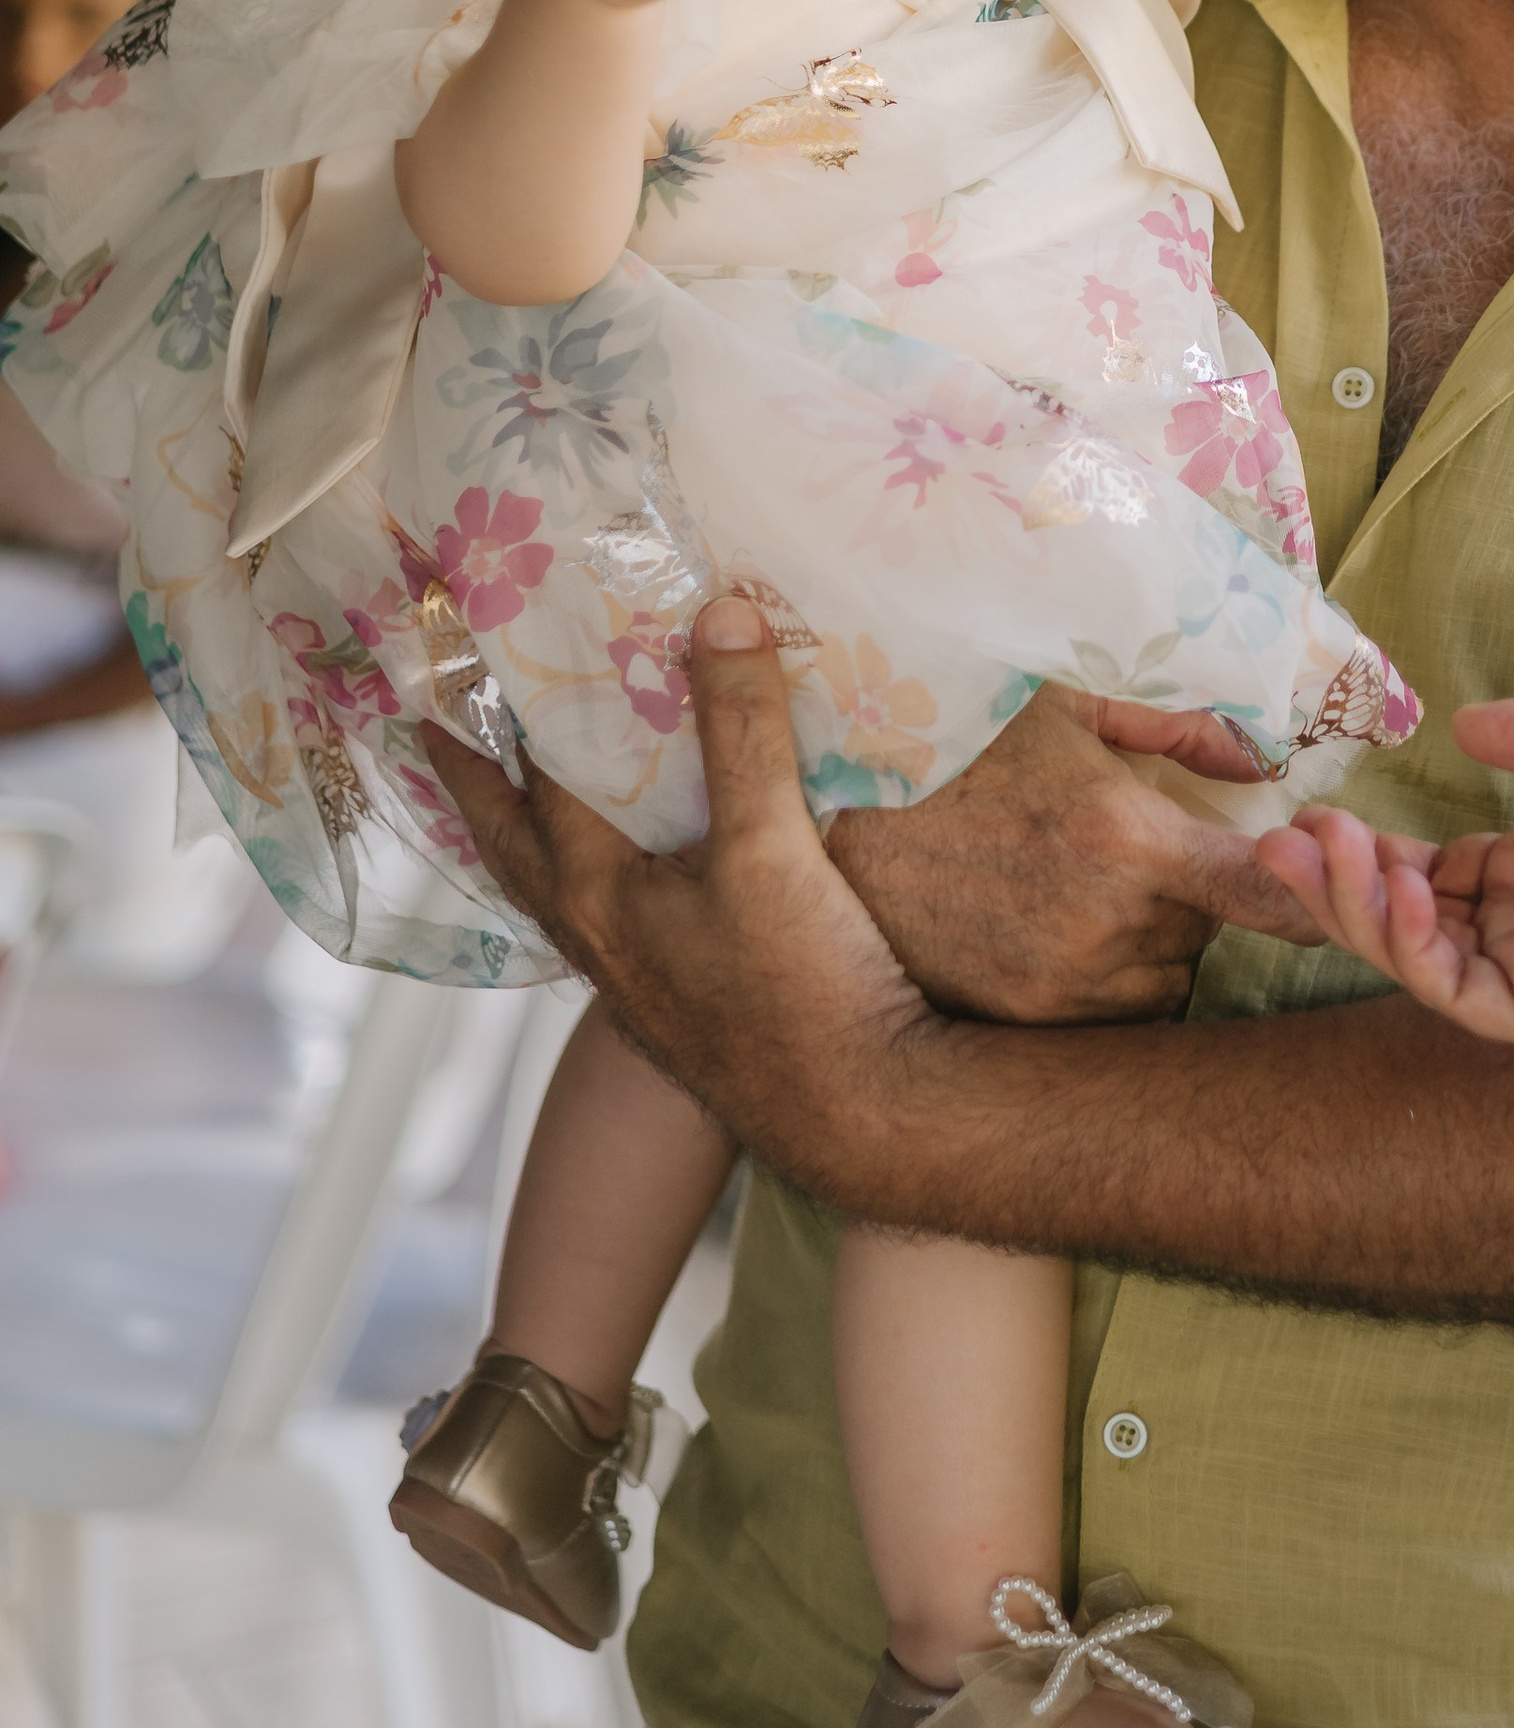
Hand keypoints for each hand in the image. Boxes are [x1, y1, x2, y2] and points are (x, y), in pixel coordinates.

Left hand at [425, 594, 928, 1172]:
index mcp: (595, 895)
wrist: (861, 1117)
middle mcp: (597, 938)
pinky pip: (612, 915)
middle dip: (475, 783)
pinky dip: (599, 868)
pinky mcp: (683, 1002)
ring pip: (556, 887)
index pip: (528, 783)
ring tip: (524, 780)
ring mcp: (637, 978)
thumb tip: (718, 610)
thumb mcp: (773, 845)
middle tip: (438, 727)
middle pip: (511, 845)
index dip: (500, 715)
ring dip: (532, 828)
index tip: (454, 663)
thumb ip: (744, 729)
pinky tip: (634, 860)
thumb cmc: (804, 988)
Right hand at [822, 682, 1320, 1023]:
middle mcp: (1106, 931)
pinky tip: (1037, 931)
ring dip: (1142, 949)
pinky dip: (1091, 985)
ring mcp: (1060, 990)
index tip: (1370, 900)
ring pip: (1156, 985)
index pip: (1267, 894)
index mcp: (1126, 841)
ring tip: (1071, 890)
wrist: (820, 820)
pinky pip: (1099, 1017)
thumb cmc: (947, 740)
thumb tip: (1260, 757)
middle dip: (1185, 901)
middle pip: (1204, 938)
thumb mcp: (1055, 701)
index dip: (1328, 901)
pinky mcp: (1018, 1025)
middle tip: (1121, 855)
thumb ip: (1172, 725)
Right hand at [1258, 693, 1513, 1055]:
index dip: (1375, 849)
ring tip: (1313, 850)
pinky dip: (1413, 944)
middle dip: (1336, 881)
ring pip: (1414, 954)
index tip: (1321, 813)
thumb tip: (1466, 729)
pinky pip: (1457, 988)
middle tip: (1281, 836)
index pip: (1435, 870)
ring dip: (1354, 907)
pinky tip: (1401, 885)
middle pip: (1405, 915)